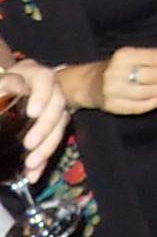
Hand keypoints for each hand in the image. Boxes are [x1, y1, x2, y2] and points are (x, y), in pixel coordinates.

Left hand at [0, 61, 67, 181]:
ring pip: (60, 124)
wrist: (2, 101)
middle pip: (58, 103)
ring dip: (48, 146)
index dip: (42, 95)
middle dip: (46, 126)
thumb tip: (14, 88)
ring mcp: (52, 106)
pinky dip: (44, 159)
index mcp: (29, 74)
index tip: (33, 113)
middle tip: (30, 144)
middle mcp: (48, 88)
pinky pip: (54, 141)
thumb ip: (3, 86)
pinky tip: (33, 174)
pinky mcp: (51, 126)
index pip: (44, 78)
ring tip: (31, 164)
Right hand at [81, 47, 156, 115]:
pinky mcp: (113, 106)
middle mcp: (116, 73)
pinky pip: (140, 106)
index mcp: (123, 55)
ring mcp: (113, 92)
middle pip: (153, 75)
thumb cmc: (119, 66)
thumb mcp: (134, 55)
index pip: (154, 57)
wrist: (90, 83)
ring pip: (148, 91)